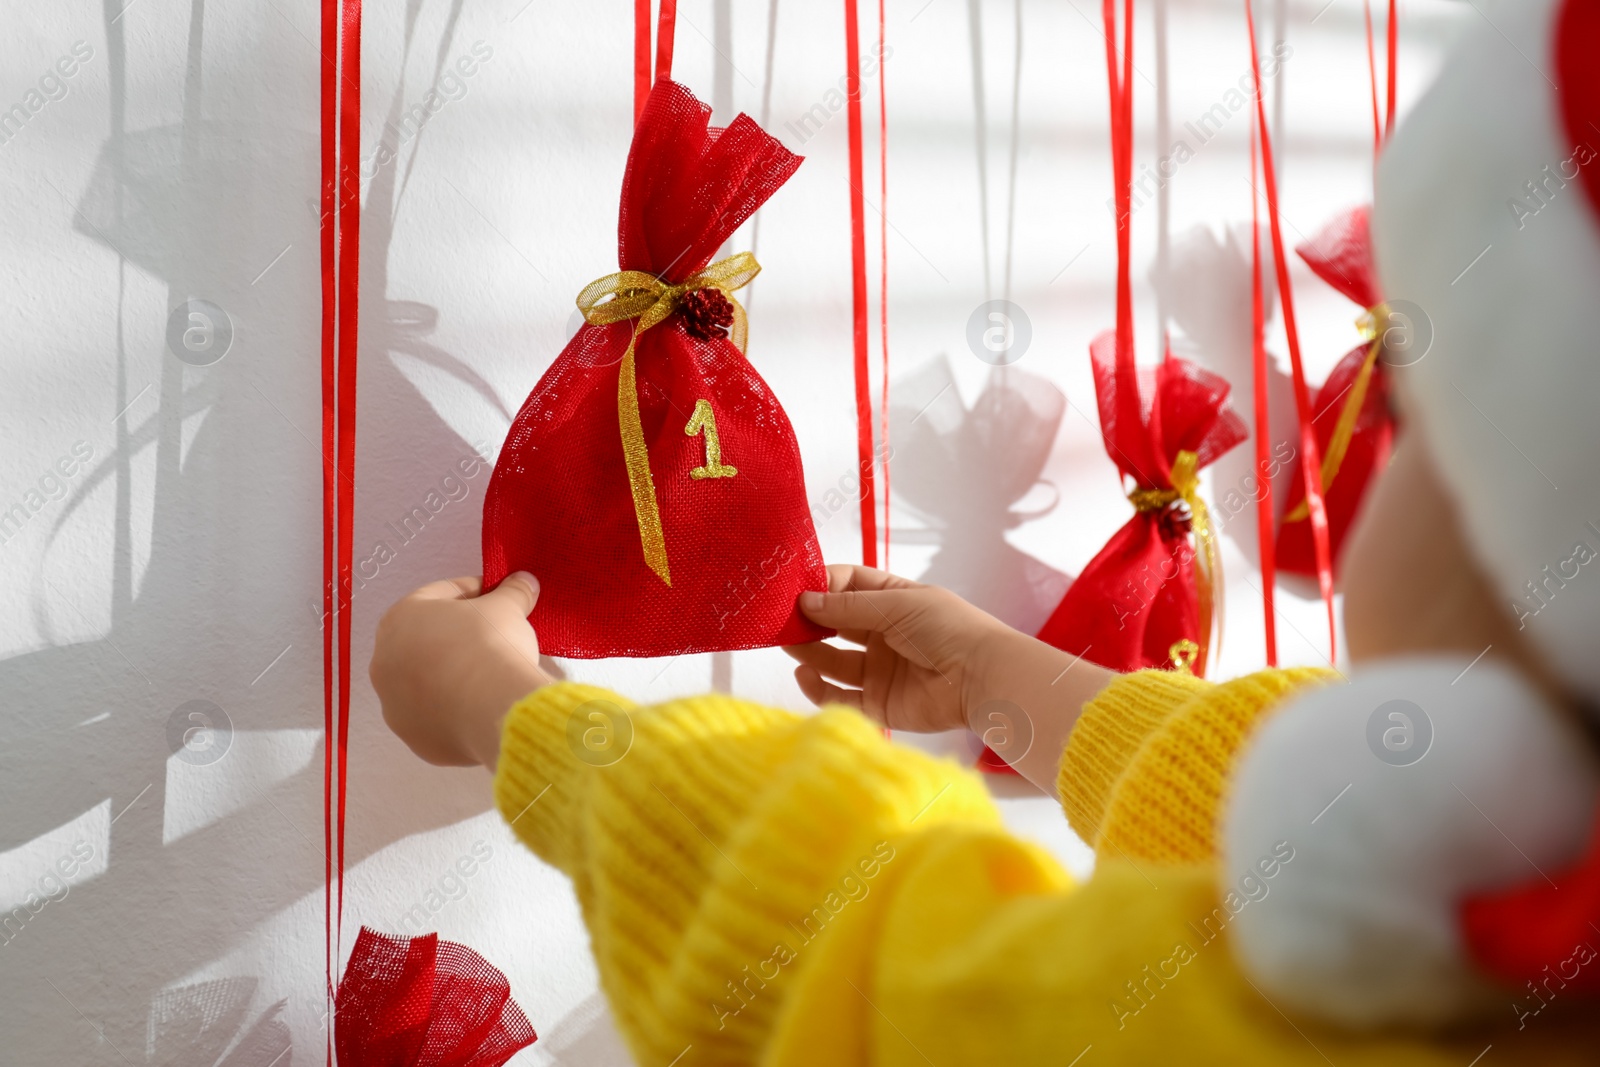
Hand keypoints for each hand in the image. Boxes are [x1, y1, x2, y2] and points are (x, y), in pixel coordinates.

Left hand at [370, 573, 549, 769]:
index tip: (497, 597)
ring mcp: (395, 706)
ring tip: (489, 675)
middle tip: (493, 636)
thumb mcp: (507, 607)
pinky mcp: (415, 738)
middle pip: (426, 642)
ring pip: (426, 684)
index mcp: (399, 619)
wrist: (492, 707)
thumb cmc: (489, 644)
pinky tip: (482, 705)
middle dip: (457, 637)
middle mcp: (386, 662)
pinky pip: (437, 717)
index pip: (439, 596)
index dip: (474, 592)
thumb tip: (523, 582)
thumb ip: (512, 591)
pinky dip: (456, 710)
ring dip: (452, 676)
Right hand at [785, 565, 1114, 792]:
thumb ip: (848, 608)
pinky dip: (818, 687)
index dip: (820, 586)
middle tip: (777, 617)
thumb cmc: (949, 628)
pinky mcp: (879, 704)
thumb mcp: (897, 605)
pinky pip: (840, 696)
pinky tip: (805, 673)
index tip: (791, 587)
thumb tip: (804, 600)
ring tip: (785, 641)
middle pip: (835, 624)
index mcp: (893, 601)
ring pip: (833, 659)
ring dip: (808, 650)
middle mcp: (883, 634)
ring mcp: (880, 670)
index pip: (847, 587)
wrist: (982, 679)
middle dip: (808, 619)